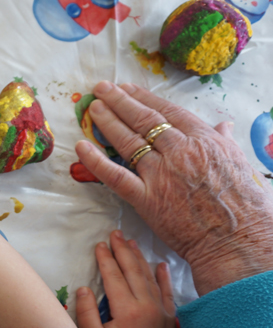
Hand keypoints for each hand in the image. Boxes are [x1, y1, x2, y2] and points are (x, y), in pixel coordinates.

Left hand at [76, 81, 272, 294]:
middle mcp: (179, 151)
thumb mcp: (239, 162)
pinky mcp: (147, 199)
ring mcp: (161, 174)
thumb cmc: (246, 204)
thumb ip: (223, 141)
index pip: (167, 111)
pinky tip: (81, 147)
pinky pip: (115, 177)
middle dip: (120, 102)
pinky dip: (96, 161)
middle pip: (144, 120)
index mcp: (203, 139)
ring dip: (107, 123)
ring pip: (128, 142)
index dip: (144, 98)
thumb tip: (222, 125)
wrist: (239, 239)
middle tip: (101, 89)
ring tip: (92, 109)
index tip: (127, 88)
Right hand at [76, 231, 174, 327]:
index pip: (114, 277)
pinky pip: (166, 292)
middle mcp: (147, 307)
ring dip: (139, 258)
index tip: (99, 245)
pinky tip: (159, 264)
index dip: (106, 259)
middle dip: (122, 251)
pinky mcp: (168, 319)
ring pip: (149, 278)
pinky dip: (162, 277)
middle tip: (115, 234)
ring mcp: (160, 312)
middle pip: (133, 272)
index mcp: (127, 311)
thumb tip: (84, 288)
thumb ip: (86, 313)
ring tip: (131, 242)